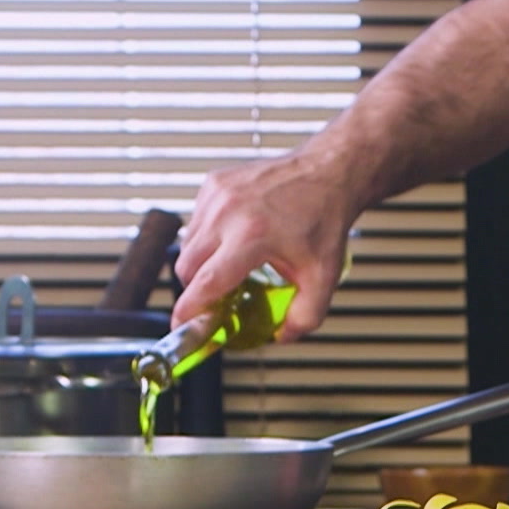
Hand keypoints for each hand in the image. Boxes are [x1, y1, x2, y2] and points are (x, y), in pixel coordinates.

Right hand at [173, 149, 359, 341]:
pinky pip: (194, 221)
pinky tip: (230, 237)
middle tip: (218, 297)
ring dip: (200, 263)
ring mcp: (217, 194)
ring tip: (229, 265)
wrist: (326, 172)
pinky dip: (205, 237)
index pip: (206, 283)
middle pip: (187, 267)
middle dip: (197, 289)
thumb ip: (305, 316)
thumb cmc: (323, 218)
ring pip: (187, 244)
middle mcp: (228, 212)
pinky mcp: (213, 182)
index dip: (189, 311)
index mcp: (252, 236)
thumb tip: (281, 336)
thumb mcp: (323, 277)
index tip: (182, 327)